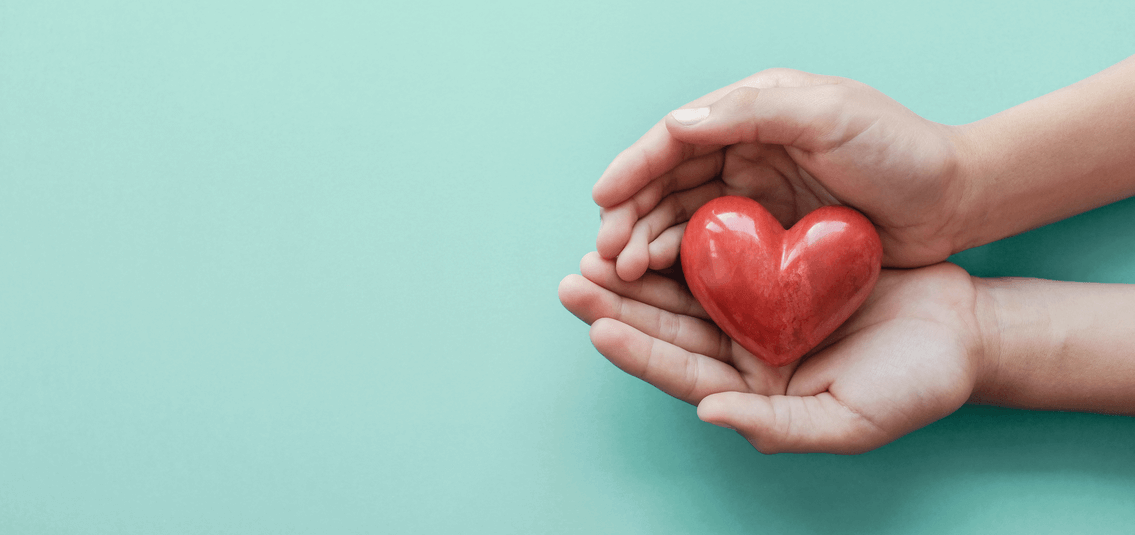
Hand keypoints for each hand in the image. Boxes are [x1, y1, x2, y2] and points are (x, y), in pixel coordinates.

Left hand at [558, 252, 988, 453]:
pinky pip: (721, 257)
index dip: (638, 352)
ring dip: (640, 272)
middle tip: (573, 280)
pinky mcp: (775, 273)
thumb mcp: (850, 420)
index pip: (683, 374)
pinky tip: (655, 223)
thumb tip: (708, 413)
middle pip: (669, 330)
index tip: (597, 325)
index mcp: (754, 393)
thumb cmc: (916, 385)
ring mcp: (758, 313)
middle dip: (618, 305)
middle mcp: (745, 355)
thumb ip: (778, 424)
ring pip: (685, 292)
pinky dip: (686, 241)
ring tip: (595, 251)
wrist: (962, 330)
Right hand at [593, 69, 971, 280]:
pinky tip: (659, 281)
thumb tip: (675, 125)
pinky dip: (680, 264)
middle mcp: (746, 150)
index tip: (602, 198)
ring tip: (623, 273)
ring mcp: (755, 196)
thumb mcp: (830, 115)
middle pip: (669, 182)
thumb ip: (754, 113)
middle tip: (605, 253)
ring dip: (646, 242)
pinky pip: (711, 250)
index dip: (634, 166)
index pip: (677, 137)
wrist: (956, 201)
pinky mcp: (769, 238)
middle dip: (630, 215)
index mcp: (754, 111)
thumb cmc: (900, 149)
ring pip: (682, 218)